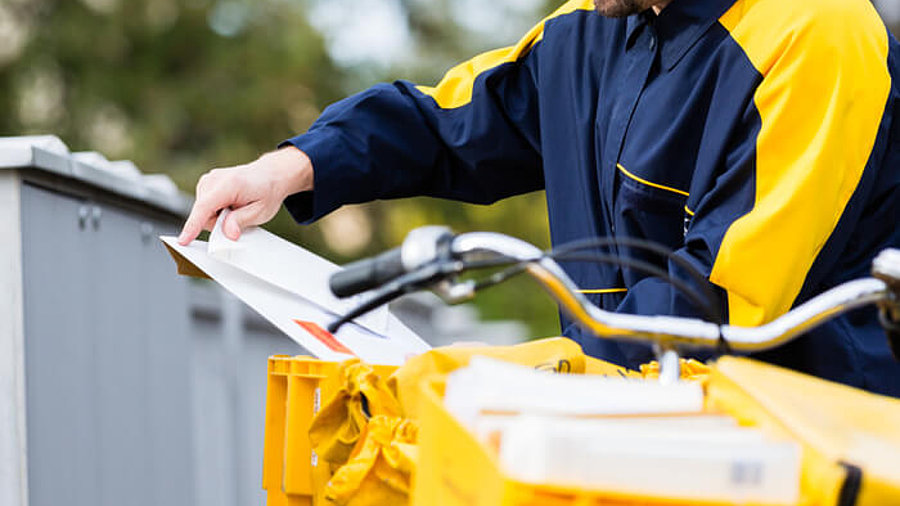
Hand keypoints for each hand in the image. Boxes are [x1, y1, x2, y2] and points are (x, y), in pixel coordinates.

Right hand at [177, 146, 312, 244]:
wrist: (270, 175)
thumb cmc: (267, 190)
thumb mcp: (261, 211)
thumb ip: (241, 222)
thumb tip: (227, 234)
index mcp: (229, 184)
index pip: (204, 207)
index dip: (193, 226)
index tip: (184, 240)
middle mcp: (214, 179)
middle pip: (203, 214)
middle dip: (218, 223)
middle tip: (239, 216)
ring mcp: (208, 180)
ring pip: (203, 212)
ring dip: (218, 216)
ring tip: (237, 208)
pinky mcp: (206, 183)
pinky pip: (205, 207)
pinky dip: (217, 210)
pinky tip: (230, 204)